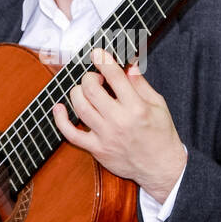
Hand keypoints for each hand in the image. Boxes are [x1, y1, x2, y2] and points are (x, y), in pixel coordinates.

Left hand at [52, 48, 187, 202]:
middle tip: (96, 78)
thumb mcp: (158, 105)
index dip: (103, 60)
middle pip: (91, 89)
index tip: (98, 53)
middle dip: (90, 77)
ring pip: (80, 107)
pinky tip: (59, 108)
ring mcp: (105, 136)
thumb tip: (128, 65)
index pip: (115, 77)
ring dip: (78, 92)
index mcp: (137, 108)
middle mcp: (119, 121)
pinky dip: (60, 120)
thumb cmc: (161, 135)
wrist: (161, 168)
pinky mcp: (97, 149)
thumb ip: (141, 84)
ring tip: (85, 91)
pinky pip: (71, 134)